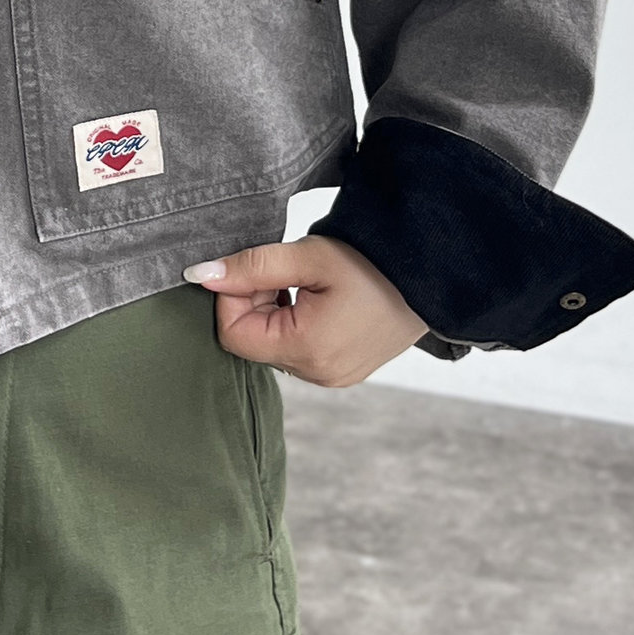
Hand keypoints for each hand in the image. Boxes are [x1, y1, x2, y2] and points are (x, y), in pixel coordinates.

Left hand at [183, 235, 428, 386]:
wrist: (434, 274)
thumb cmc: (375, 262)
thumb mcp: (309, 257)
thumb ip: (251, 267)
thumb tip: (200, 274)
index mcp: (308, 351)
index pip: (233, 334)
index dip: (232, 298)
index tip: (252, 268)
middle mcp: (318, 375)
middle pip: (252, 341)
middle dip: (253, 302)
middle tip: (281, 270)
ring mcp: (332, 377)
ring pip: (272, 346)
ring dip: (272, 312)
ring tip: (302, 283)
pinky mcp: (342, 371)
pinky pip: (296, 351)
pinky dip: (293, 323)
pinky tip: (315, 298)